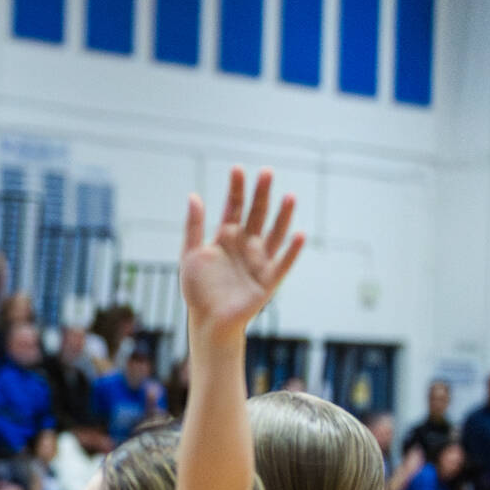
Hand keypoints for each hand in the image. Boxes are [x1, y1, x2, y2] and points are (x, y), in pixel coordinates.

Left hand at [179, 167, 303, 334]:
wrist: (208, 320)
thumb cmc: (198, 288)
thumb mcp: (191, 254)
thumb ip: (194, 226)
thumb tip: (193, 195)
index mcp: (226, 237)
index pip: (234, 207)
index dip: (236, 189)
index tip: (237, 169)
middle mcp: (246, 244)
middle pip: (257, 214)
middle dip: (261, 194)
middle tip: (266, 172)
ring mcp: (259, 260)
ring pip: (275, 233)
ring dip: (283, 216)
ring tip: (289, 196)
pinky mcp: (269, 280)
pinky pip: (283, 263)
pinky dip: (292, 250)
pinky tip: (299, 235)